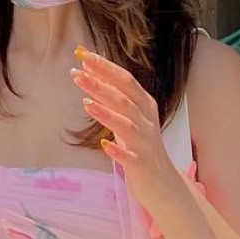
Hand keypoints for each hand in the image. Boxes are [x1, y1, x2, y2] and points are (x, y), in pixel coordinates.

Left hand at [71, 48, 188, 221]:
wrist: (163, 184)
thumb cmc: (141, 146)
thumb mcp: (130, 118)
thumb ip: (113, 97)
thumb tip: (90, 73)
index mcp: (145, 106)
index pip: (126, 80)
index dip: (105, 67)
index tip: (82, 55)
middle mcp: (147, 121)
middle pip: (124, 98)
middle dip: (101, 83)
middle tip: (77, 71)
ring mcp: (145, 143)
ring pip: (127, 124)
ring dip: (106, 113)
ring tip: (85, 102)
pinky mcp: (141, 165)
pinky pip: (129, 157)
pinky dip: (118, 150)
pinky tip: (105, 145)